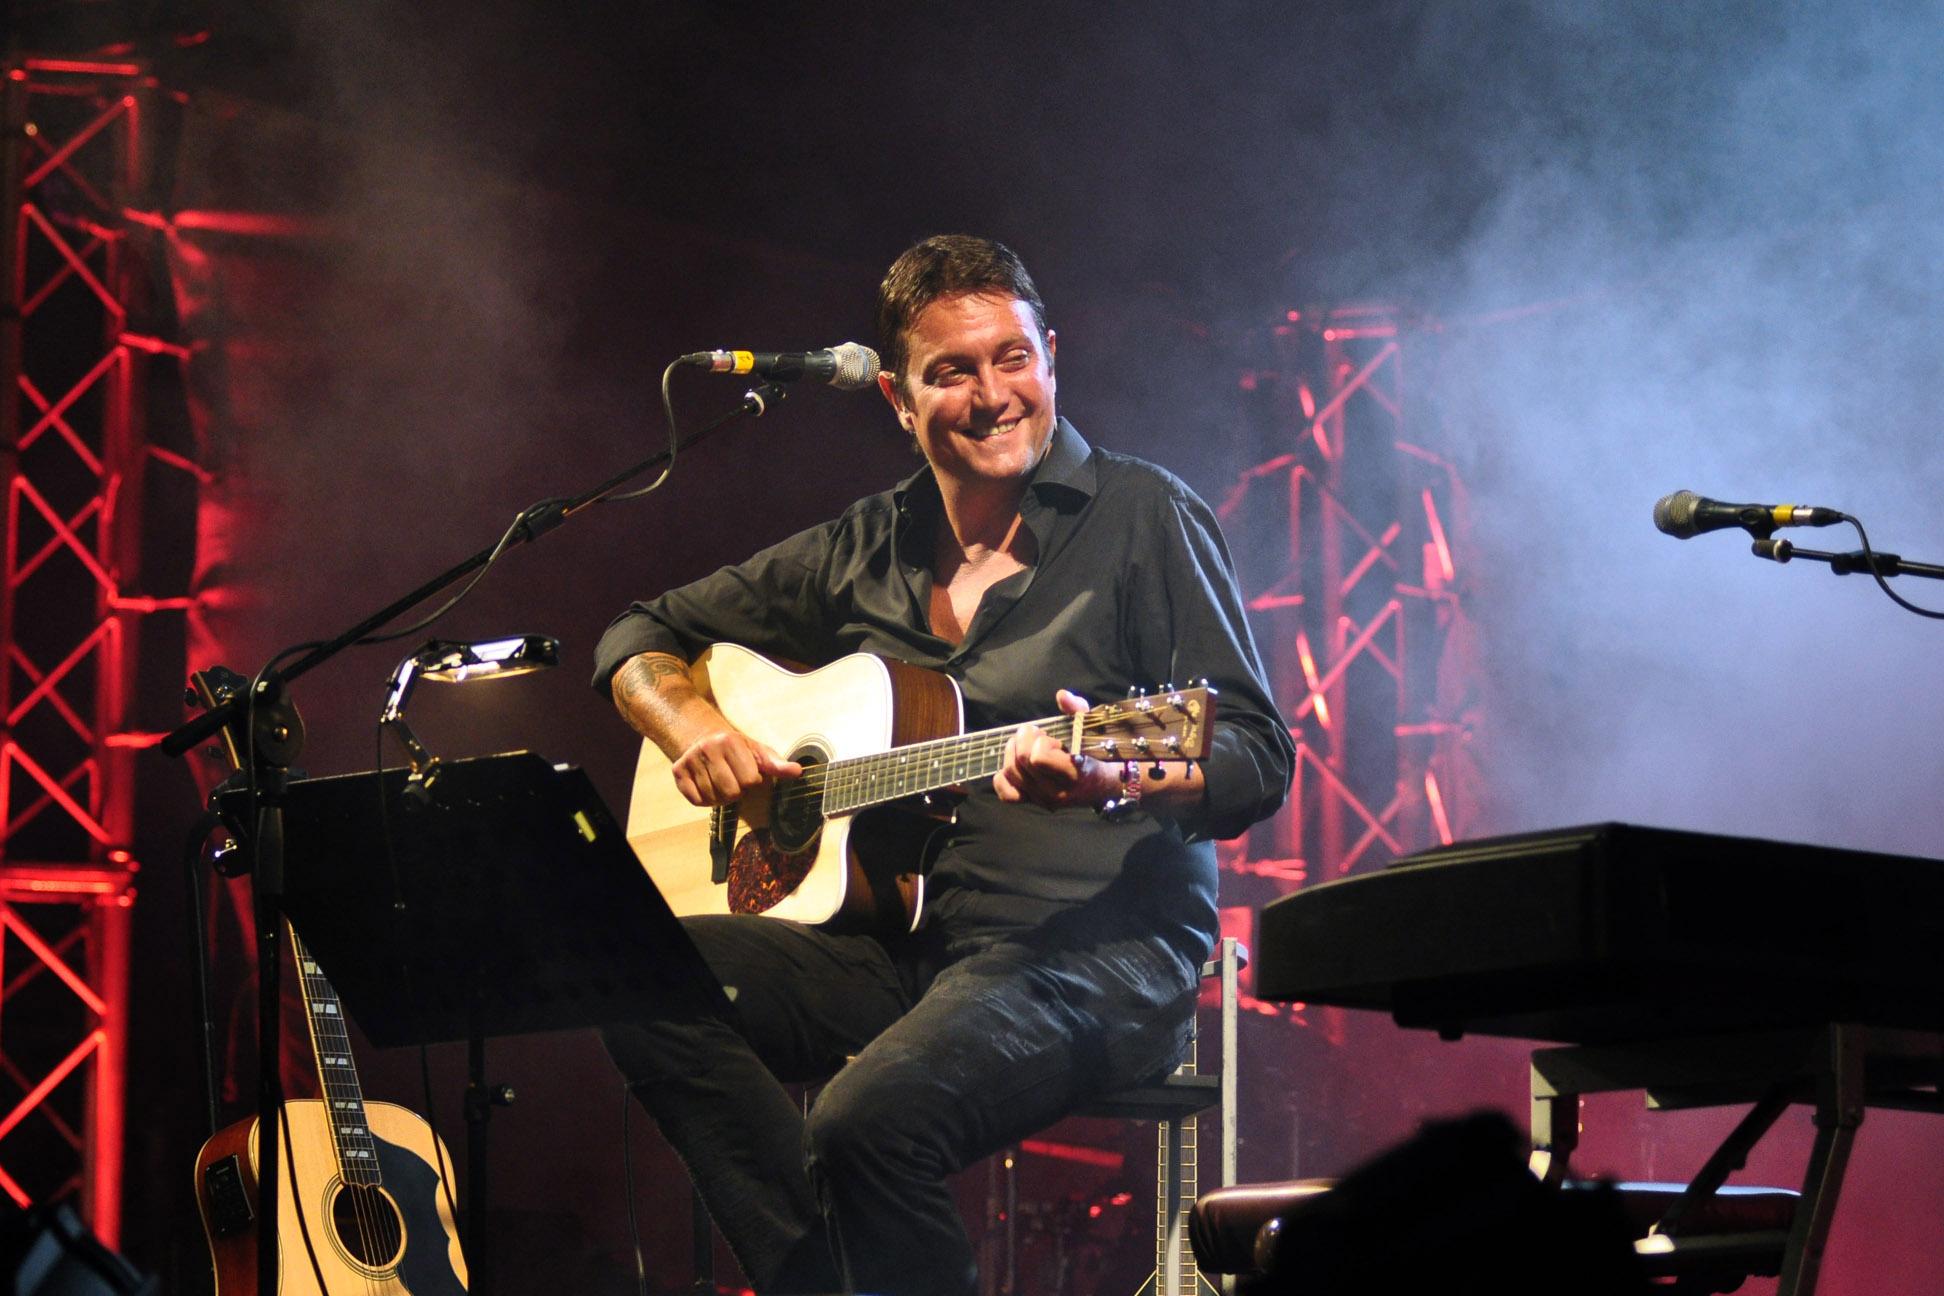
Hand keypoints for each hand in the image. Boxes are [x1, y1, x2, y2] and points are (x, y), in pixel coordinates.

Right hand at [670, 729, 801, 806]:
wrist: (704, 738)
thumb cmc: (737, 750)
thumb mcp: (758, 752)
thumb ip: (777, 764)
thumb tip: (798, 771)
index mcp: (731, 741)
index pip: (750, 780)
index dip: (752, 781)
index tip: (747, 772)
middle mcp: (708, 748)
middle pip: (731, 791)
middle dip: (737, 791)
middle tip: (734, 779)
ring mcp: (691, 759)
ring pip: (714, 798)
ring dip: (722, 797)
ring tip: (722, 782)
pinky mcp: (678, 771)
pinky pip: (696, 801)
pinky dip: (706, 800)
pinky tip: (709, 787)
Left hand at [993, 689, 1121, 810]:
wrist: (1101, 785)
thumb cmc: (1096, 752)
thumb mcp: (1091, 727)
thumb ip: (1078, 710)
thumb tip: (1062, 696)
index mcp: (1073, 773)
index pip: (1038, 758)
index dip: (1040, 741)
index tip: (1050, 736)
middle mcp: (1056, 791)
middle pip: (1022, 762)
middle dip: (1024, 740)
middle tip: (1034, 733)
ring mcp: (1043, 799)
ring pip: (1011, 773)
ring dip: (1013, 752)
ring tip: (1024, 744)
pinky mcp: (1033, 802)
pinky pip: (1007, 794)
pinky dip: (1003, 778)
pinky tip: (1013, 763)